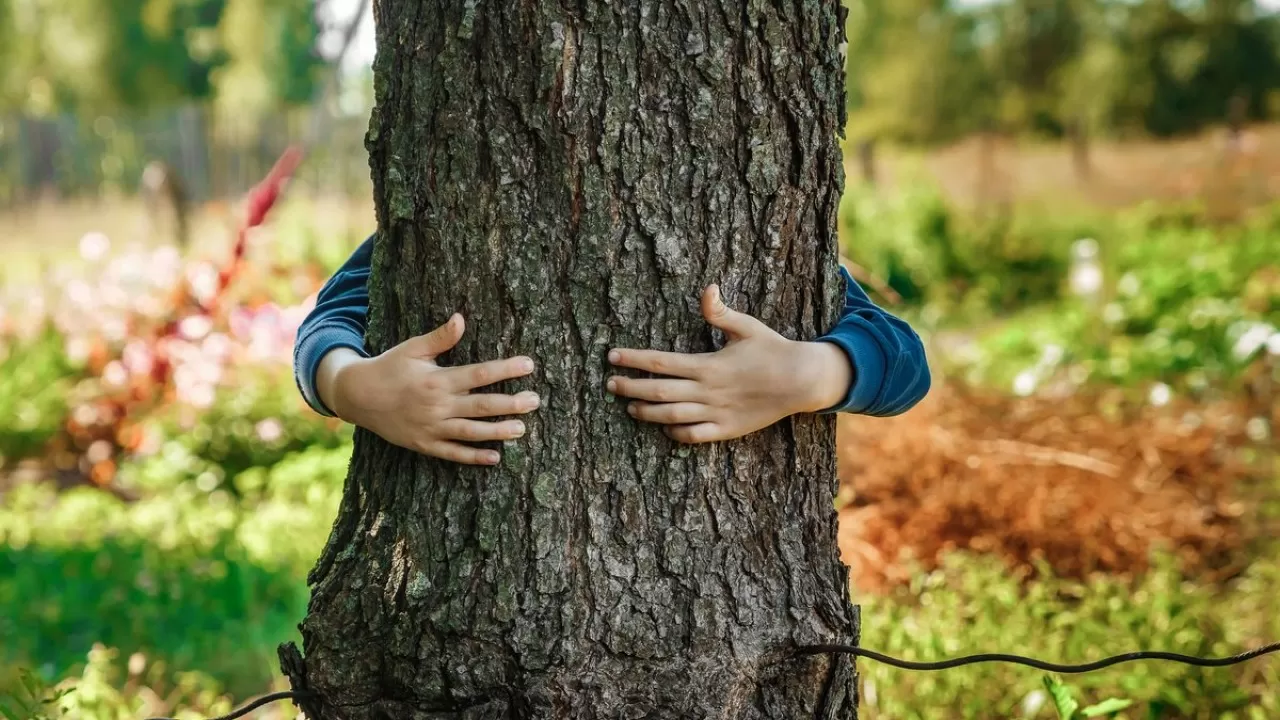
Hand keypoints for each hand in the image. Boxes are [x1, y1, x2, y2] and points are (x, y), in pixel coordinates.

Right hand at [316, 314, 540, 464]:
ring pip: (471, 432)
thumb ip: (440, 338)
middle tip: (535, 401)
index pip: (479, 374)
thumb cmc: (389, 367)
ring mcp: (431, 428)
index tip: (528, 365)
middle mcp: (437, 406)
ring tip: (521, 429)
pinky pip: (452, 453)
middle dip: (511, 403)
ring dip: (498, 431)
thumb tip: (460, 318)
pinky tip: (495, 457)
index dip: (505, 369)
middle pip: (481, 405)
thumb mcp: (412, 349)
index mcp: (437, 380)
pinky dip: (473, 457)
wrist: (357, 396)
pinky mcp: (424, 444)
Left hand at [606, 285, 851, 443]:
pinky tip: (664, 427)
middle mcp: (707, 391)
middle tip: (609, 385)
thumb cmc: (772, 350)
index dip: (634, 360)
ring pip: (671, 416)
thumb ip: (721, 312)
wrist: (801, 381)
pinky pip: (693, 435)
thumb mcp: (747, 326)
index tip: (612, 357)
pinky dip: (675, 432)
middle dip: (630, 387)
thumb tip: (707, 288)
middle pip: (657, 391)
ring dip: (646, 412)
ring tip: (629, 408)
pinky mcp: (726, 430)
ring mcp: (716, 413)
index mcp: (708, 364)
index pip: (660, 362)